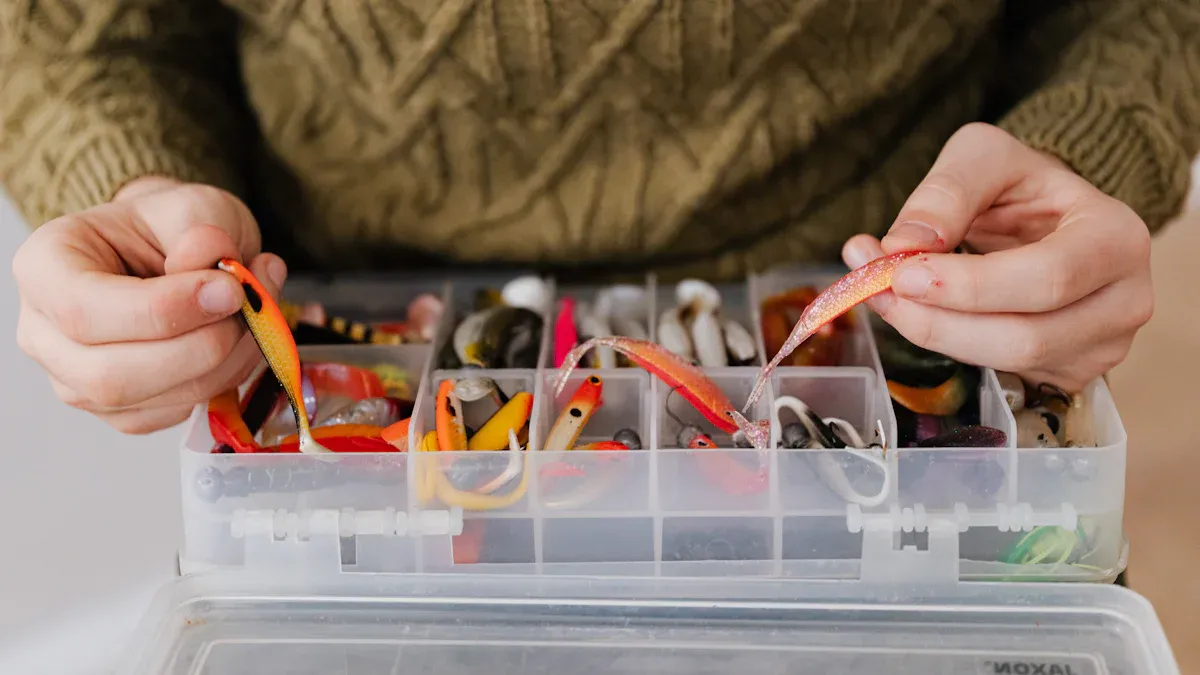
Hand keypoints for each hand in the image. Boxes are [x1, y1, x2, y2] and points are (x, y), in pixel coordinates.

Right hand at [12, 177, 283, 433]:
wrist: (179, 253)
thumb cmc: (173, 228)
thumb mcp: (191, 205)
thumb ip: (199, 227)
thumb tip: (208, 261)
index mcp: (44, 268)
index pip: (83, 311)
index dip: (165, 309)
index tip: (228, 289)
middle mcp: (45, 334)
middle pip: (112, 375)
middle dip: (200, 347)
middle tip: (249, 306)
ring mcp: (79, 382)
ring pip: (153, 401)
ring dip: (225, 363)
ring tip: (257, 313)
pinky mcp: (123, 412)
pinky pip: (178, 411)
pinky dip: (226, 379)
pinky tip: (242, 339)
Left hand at [843, 122, 1152, 392]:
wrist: (1049, 215)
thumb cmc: (1023, 184)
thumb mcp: (984, 157)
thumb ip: (946, 192)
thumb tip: (904, 245)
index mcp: (1117, 238)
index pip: (1047, 278)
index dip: (971, 286)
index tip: (904, 273)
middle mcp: (1123, 301)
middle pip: (1025, 337)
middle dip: (938, 320)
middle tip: (875, 288)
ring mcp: (1100, 347)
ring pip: (1006, 363)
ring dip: (932, 334)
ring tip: (882, 293)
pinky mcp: (1069, 373)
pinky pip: (1000, 374)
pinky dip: (947, 346)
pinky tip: (916, 312)